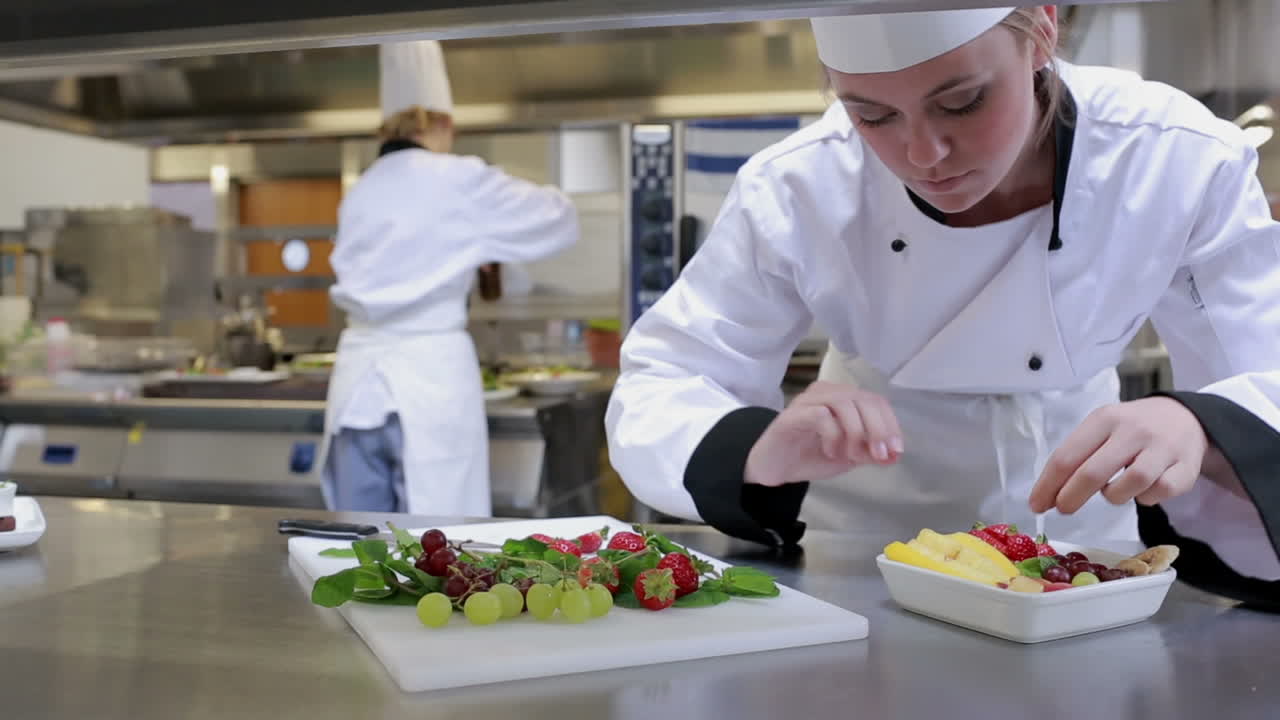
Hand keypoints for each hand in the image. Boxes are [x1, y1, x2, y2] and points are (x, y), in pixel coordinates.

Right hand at [744, 381, 902, 486]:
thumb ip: (870, 453)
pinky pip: (821, 416)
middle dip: (878, 429)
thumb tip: (894, 454)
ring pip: (844, 403)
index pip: (875, 401)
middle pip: (863, 399)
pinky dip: (833, 436)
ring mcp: (808, 400)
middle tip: (880, 455)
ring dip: (856, 433)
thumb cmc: (809, 456)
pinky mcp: (793, 414)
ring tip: (852, 456)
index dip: (890, 424)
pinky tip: (829, 452)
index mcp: (843, 398)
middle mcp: (826, 392)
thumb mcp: (848, 457)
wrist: (773, 468)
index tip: (895, 450)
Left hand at [1029, 397, 1207, 513]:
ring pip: (1131, 483)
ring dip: (1114, 495)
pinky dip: (1146, 498)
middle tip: (1062, 509)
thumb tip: (1048, 495)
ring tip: (1112, 490)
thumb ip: (1077, 456)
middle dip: (1071, 497)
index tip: (1037, 505)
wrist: (1185, 418)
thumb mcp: (1102, 428)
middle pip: (1093, 472)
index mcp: (1105, 419)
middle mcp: (1133, 431)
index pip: (1067, 456)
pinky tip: (1142, 490)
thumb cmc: (1131, 429)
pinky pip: (1160, 492)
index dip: (1048, 485)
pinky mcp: (1186, 467)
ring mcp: (1162, 448)